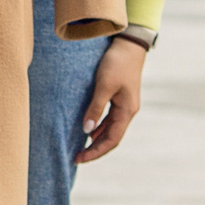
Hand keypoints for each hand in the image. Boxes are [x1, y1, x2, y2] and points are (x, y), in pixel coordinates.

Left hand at [75, 37, 144, 162]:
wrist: (128, 45)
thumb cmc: (116, 64)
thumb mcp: (104, 86)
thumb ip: (95, 108)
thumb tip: (86, 131)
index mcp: (127, 112)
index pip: (111, 140)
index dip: (96, 151)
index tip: (80, 158)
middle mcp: (127, 112)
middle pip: (111, 137)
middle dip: (95, 149)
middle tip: (77, 157)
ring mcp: (124, 105)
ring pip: (110, 129)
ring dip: (96, 139)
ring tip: (80, 147)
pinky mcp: (119, 98)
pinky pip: (108, 118)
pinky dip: (98, 126)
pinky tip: (88, 129)